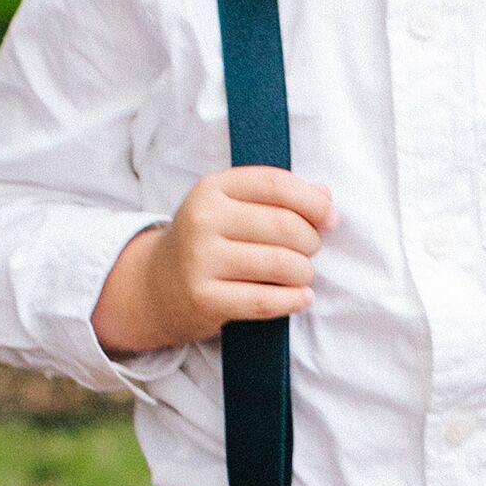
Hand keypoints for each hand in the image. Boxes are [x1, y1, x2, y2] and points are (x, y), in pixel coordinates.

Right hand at [94, 166, 334, 357]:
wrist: (156, 286)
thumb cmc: (207, 242)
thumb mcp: (230, 208)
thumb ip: (275, 197)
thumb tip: (324, 195)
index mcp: (212, 188)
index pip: (276, 184)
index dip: (313, 202)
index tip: (329, 218)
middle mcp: (203, 220)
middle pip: (284, 226)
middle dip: (310, 241)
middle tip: (309, 251)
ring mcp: (201, 261)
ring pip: (281, 264)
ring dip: (304, 273)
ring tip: (300, 275)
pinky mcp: (204, 300)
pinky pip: (265, 301)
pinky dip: (293, 300)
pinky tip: (301, 297)